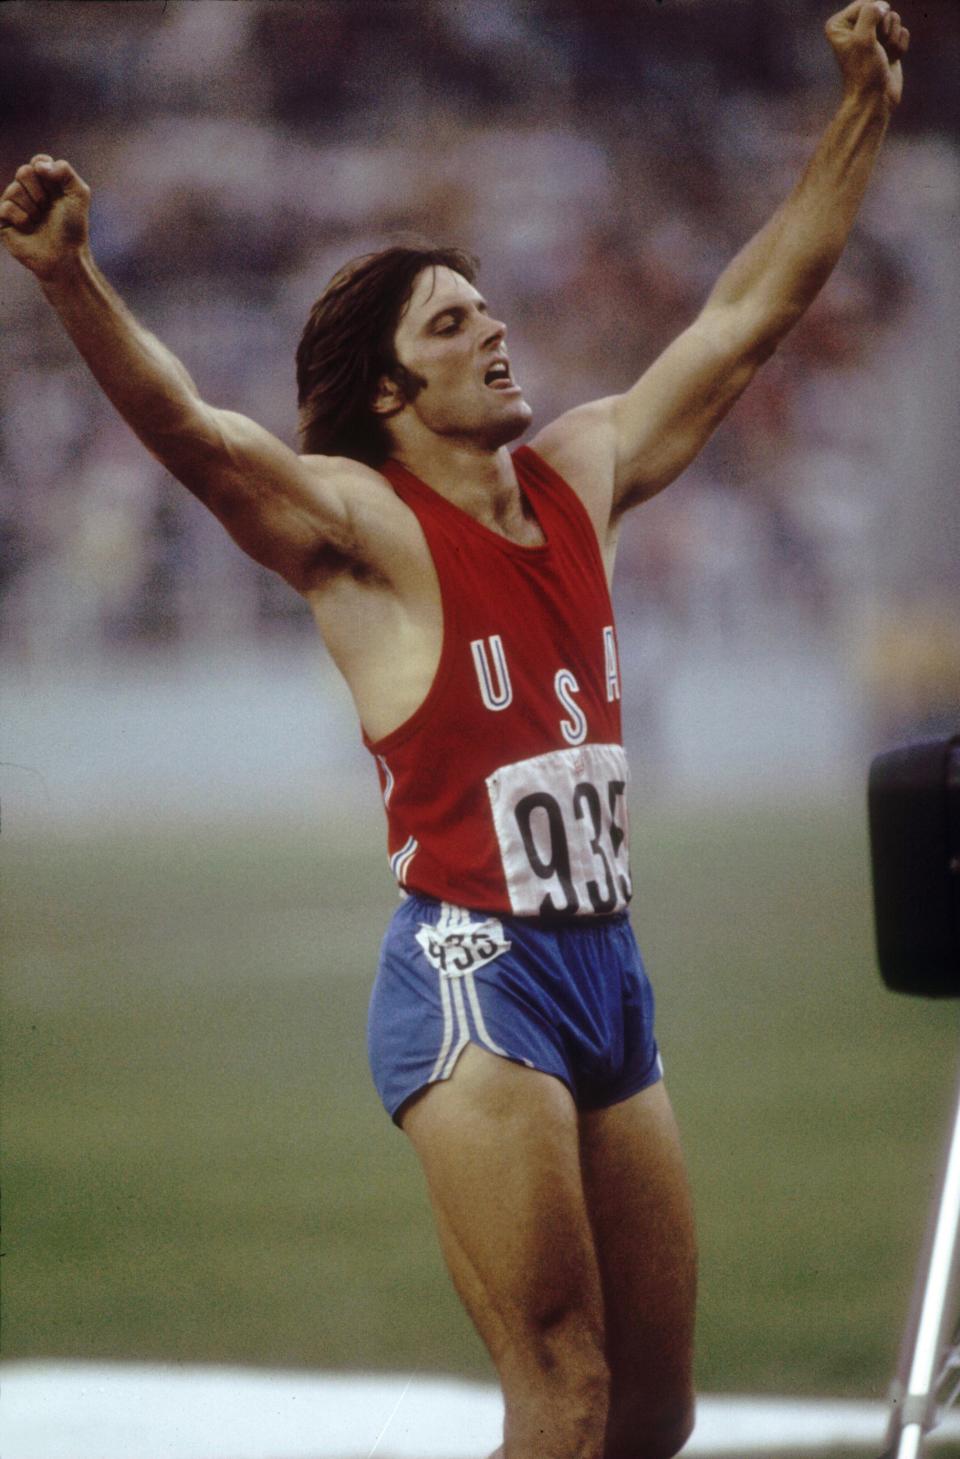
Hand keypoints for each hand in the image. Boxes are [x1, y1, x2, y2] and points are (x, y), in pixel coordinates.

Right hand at [0, 155, 90, 279]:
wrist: (65, 256)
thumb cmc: (73, 228)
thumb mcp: (79, 195)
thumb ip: (65, 171)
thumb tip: (39, 165)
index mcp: (46, 183)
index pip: (38, 161)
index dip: (44, 168)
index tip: (55, 184)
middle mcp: (29, 191)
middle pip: (23, 171)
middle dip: (40, 191)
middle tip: (47, 208)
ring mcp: (15, 204)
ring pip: (14, 189)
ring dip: (33, 208)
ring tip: (39, 221)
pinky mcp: (4, 220)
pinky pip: (6, 206)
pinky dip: (21, 218)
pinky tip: (29, 228)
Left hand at [826, 1, 909, 110]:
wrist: (874, 99)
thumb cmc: (864, 72)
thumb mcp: (863, 39)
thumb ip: (870, 13)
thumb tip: (882, 5)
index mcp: (839, 25)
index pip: (867, 2)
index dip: (874, 19)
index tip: (867, 41)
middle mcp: (854, 27)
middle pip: (882, 9)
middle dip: (885, 28)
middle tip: (876, 49)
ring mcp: (872, 36)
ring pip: (895, 20)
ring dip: (892, 40)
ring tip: (883, 56)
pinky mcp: (887, 44)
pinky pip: (902, 32)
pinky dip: (899, 47)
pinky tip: (891, 59)